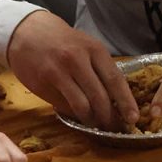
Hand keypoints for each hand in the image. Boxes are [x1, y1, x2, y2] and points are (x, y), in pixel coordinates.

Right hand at [7, 10, 137, 130]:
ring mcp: (58, 73)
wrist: (28, 32)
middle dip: (109, 117)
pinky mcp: (42, 83)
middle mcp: (77, 60)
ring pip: (81, 105)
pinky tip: (78, 117)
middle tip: (115, 129)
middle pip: (99, 96)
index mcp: (94, 50)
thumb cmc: (64, 42)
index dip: (126, 102)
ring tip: (97, 126)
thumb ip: (100, 69)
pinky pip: (63, 105)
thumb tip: (116, 99)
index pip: (115, 80)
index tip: (134, 118)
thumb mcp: (87, 47)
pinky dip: (73, 115)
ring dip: (92, 120)